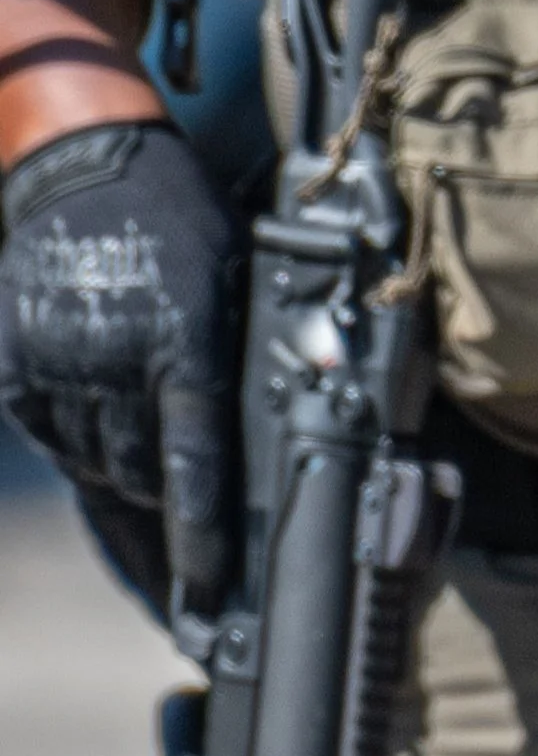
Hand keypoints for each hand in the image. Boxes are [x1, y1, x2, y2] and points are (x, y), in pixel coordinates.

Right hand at [1, 121, 239, 595]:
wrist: (84, 166)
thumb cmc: (184, 221)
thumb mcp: (241, 279)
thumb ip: (254, 355)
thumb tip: (292, 435)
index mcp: (182, 342)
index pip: (195, 461)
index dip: (201, 535)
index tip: (208, 589)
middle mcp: (113, 361)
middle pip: (146, 476)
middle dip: (174, 520)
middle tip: (200, 572)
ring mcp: (56, 366)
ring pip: (100, 466)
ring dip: (134, 493)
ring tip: (163, 527)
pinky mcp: (16, 368)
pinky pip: (58, 440)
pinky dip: (88, 458)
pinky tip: (115, 472)